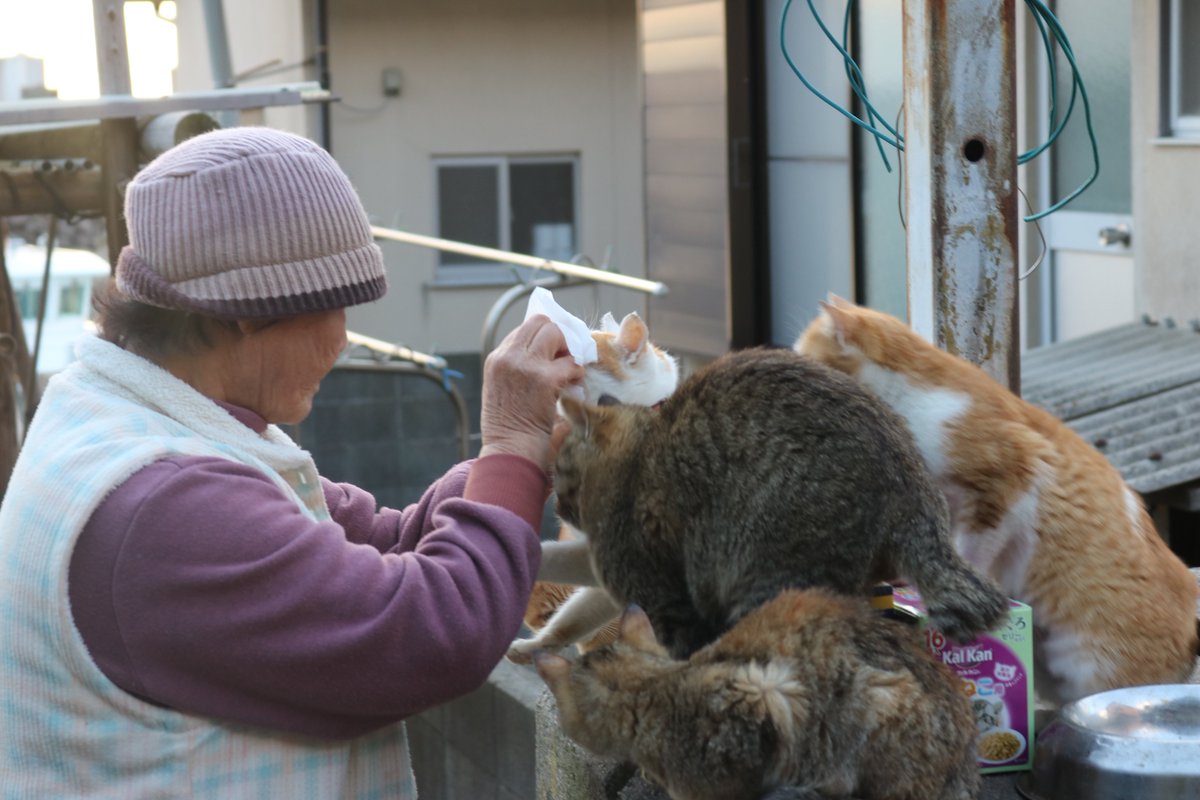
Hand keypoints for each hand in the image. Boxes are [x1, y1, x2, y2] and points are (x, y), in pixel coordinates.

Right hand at [478, 314, 584, 470]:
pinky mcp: (544, 378)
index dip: (542, 338)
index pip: (523, 331)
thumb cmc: (508, 430)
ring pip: (555, 333)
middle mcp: (508, 357)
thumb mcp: (501, 391)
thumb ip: (516, 370)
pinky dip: (576, 372)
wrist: (510, 452)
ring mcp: (526, 365)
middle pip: (540, 323)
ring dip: (568, 350)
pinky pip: (570, 362)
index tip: (555, 350)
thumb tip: (547, 356)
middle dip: (558, 337)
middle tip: (566, 356)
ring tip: (569, 370)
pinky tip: (573, 385)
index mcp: (496, 360)